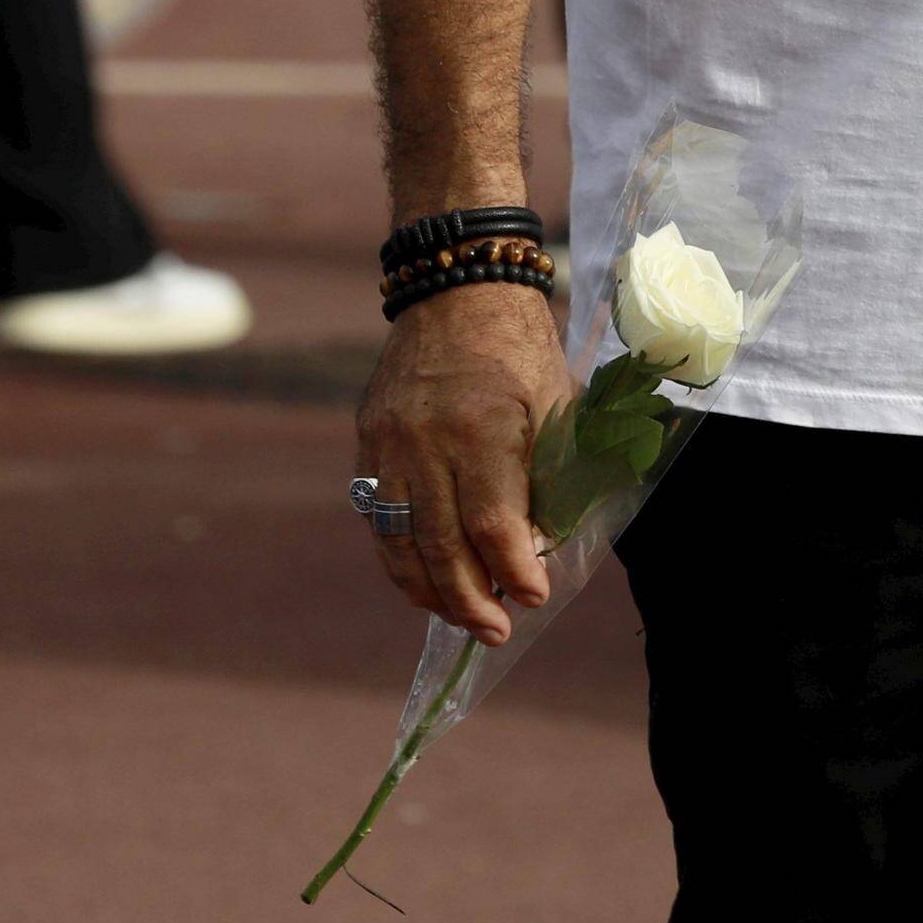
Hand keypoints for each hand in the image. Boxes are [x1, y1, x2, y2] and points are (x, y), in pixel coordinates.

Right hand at [353, 276, 581, 643]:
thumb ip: (550, 472)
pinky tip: (423, 582)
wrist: (457, 290)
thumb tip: (542, 544)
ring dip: (430, 591)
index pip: (493, 521)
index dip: (512, 568)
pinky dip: (399, 559)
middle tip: (497, 633)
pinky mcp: (368, 444)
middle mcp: (427, 442)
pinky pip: (376, 518)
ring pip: (399, 541)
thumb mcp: (555, 401)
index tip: (533, 597)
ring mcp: (389, 446)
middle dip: (470, 599)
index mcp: (482, 428)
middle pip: (441, 544)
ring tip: (462, 618)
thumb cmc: (522, 347)